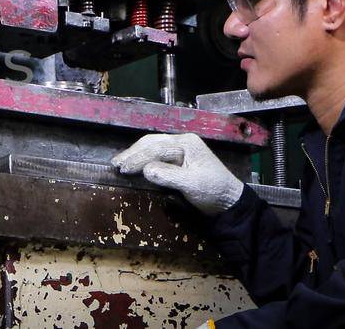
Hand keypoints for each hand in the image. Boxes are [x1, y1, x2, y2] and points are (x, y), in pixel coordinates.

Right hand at [111, 133, 243, 215]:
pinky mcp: (177, 161)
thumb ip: (169, 176)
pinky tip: (133, 165)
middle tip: (115, 164)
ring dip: (135, 155)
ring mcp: (180, 150)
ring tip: (119, 163)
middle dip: (133, 153)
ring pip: (152, 148)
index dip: (138, 157)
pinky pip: (156, 156)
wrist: (228, 202)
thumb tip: (146, 170)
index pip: (156, 148)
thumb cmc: (213, 191)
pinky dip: (142, 160)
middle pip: (151, 143)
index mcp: (187, 143)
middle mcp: (182, 142)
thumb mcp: (192, 184)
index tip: (123, 168)